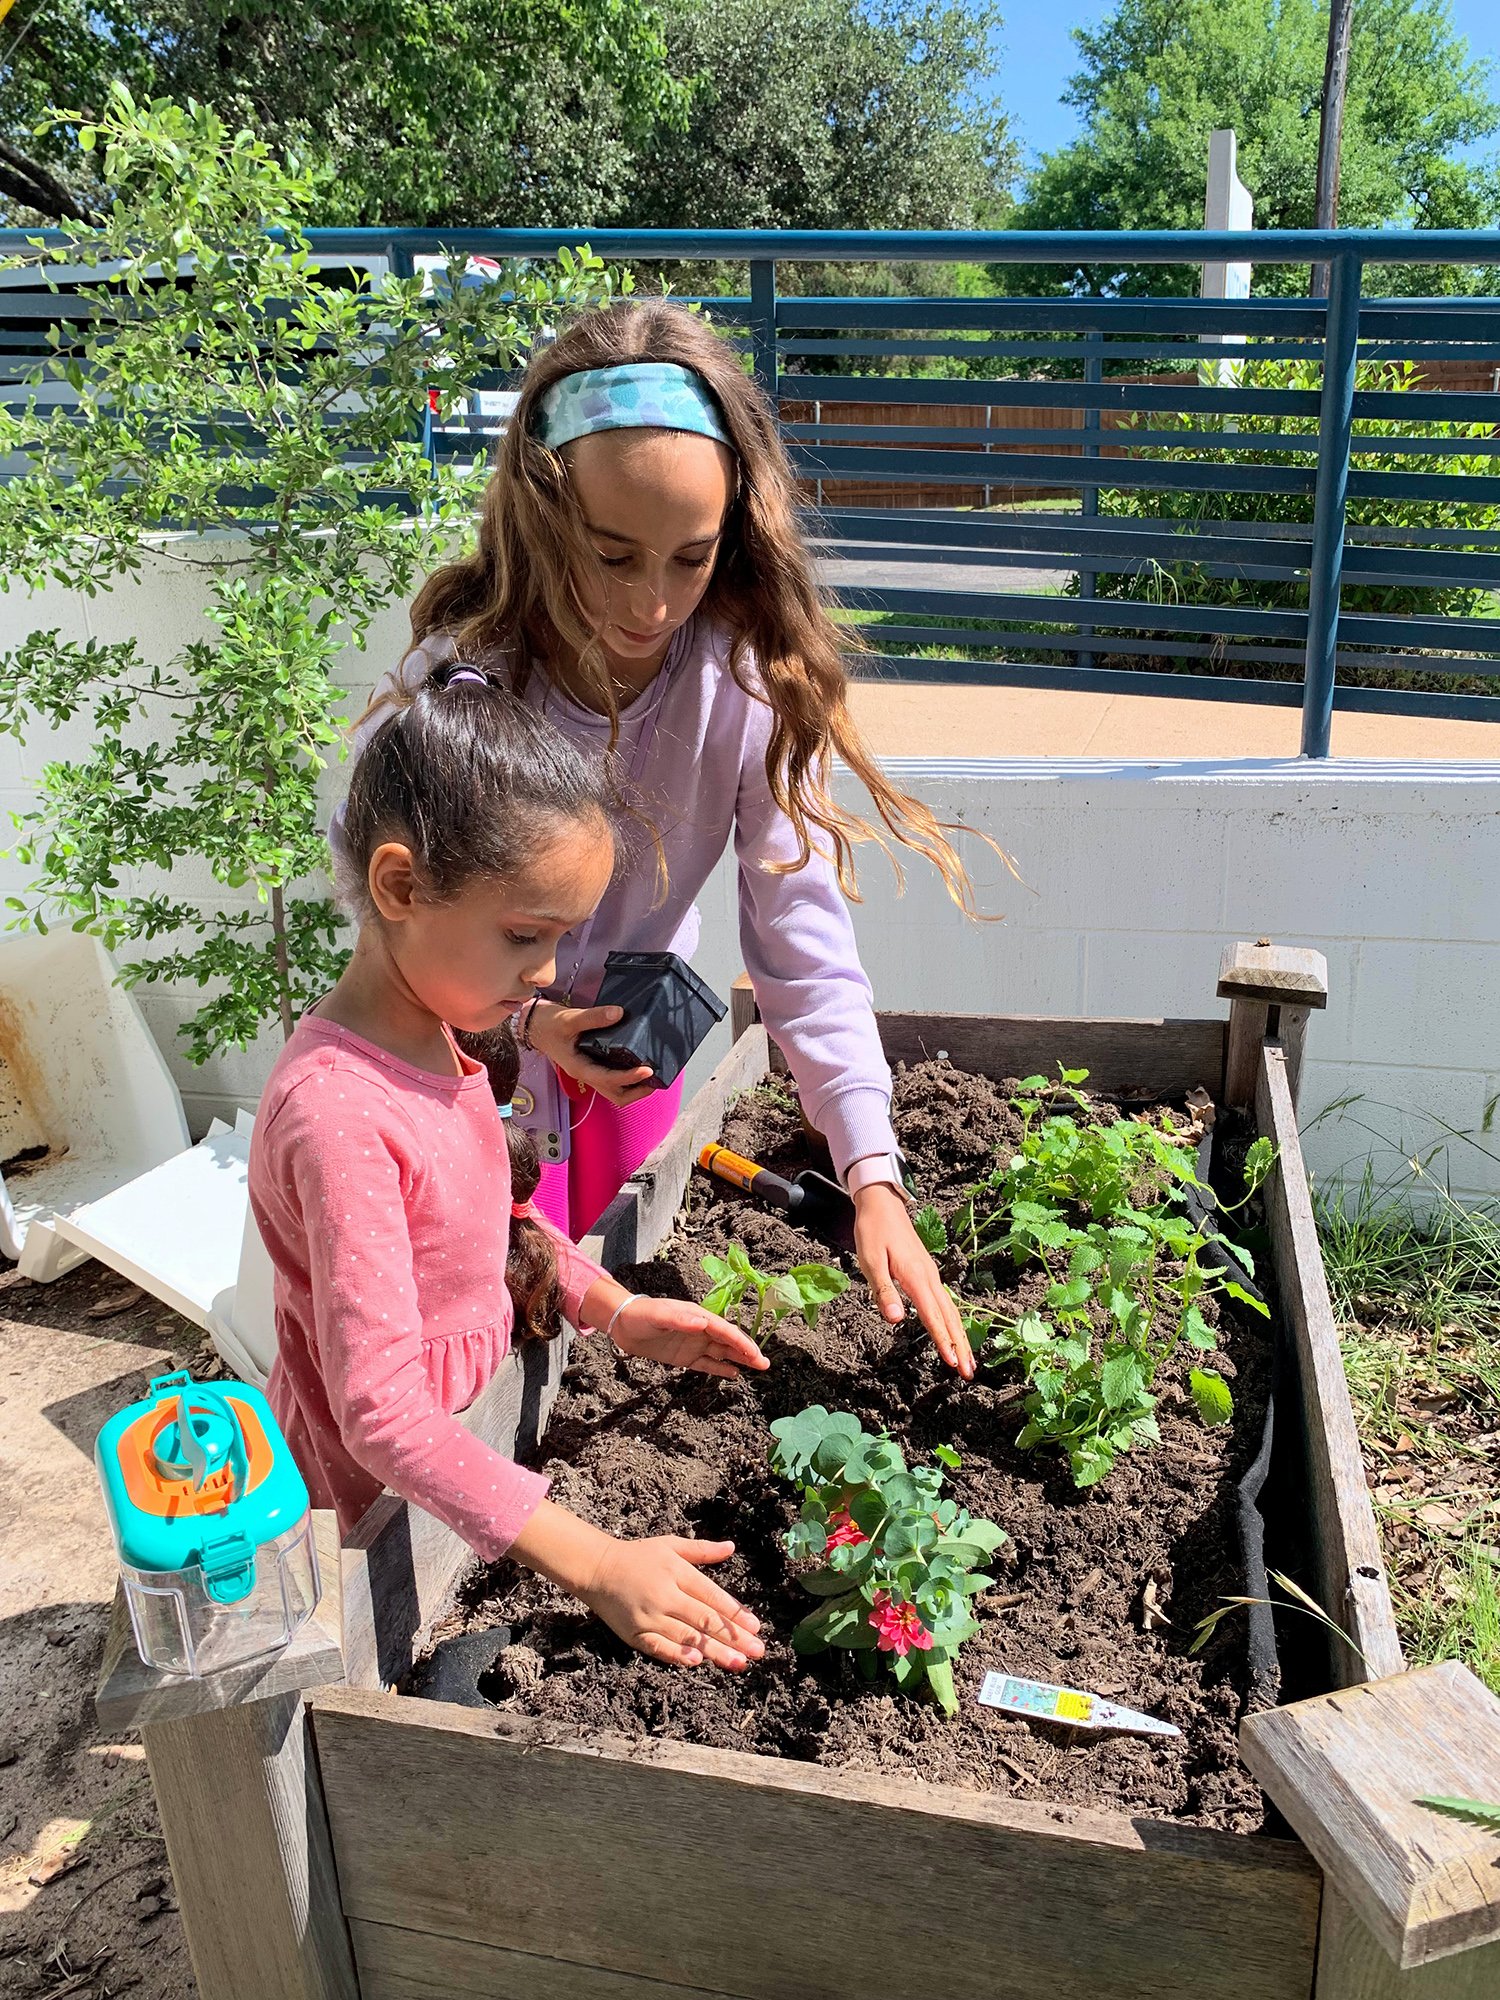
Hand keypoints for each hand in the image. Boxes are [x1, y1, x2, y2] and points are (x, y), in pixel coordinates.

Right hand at [526, 998, 656, 1107]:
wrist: (535, 1026)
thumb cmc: (549, 1025)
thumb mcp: (569, 1019)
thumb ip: (593, 1017)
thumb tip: (619, 1013)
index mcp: (580, 1068)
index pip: (609, 1080)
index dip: (630, 1078)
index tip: (648, 1070)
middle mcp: (587, 1074)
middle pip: (615, 1094)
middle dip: (637, 1091)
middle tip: (656, 1080)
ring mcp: (590, 1071)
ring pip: (614, 1090)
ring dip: (633, 1088)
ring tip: (651, 1076)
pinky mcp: (592, 1064)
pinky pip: (612, 1077)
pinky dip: (627, 1077)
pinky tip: (637, 1064)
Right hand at [581, 1535, 764, 1669]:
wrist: (596, 1568)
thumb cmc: (638, 1556)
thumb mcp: (670, 1545)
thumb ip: (702, 1550)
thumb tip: (731, 1547)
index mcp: (677, 1572)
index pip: (712, 1596)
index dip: (735, 1613)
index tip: (756, 1627)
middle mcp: (665, 1595)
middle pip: (704, 1619)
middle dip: (733, 1637)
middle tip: (758, 1651)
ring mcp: (649, 1616)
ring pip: (686, 1636)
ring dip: (714, 1651)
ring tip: (738, 1663)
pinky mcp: (634, 1633)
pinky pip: (658, 1647)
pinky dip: (676, 1654)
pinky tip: (695, 1662)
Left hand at [610, 1294, 769, 1378]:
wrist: (622, 1324)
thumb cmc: (641, 1315)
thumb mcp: (658, 1315)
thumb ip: (679, 1319)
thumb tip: (702, 1322)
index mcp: (698, 1317)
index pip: (724, 1331)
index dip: (740, 1342)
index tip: (754, 1353)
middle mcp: (700, 1330)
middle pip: (728, 1342)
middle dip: (747, 1351)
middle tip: (765, 1363)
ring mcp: (694, 1344)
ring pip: (722, 1353)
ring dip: (739, 1360)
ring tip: (758, 1367)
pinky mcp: (685, 1357)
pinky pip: (707, 1364)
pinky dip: (721, 1369)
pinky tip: (734, 1374)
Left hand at [852, 1181, 974, 1378]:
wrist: (882, 1204)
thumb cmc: (873, 1231)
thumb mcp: (871, 1262)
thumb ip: (884, 1291)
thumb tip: (897, 1321)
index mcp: (916, 1277)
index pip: (933, 1315)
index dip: (942, 1340)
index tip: (952, 1363)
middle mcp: (929, 1277)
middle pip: (949, 1317)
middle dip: (959, 1345)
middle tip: (968, 1372)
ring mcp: (930, 1275)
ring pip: (950, 1310)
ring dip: (959, 1336)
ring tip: (966, 1359)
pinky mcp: (926, 1273)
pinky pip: (944, 1302)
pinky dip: (952, 1321)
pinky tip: (953, 1332)